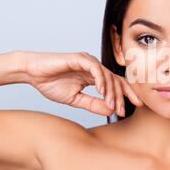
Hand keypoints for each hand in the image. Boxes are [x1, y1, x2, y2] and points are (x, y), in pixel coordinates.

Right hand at [22, 51, 142, 115]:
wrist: (32, 73)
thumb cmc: (51, 84)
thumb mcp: (75, 99)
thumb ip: (93, 104)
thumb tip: (110, 111)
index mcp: (95, 77)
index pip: (116, 85)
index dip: (127, 95)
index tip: (136, 107)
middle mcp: (94, 68)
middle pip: (116, 80)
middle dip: (122, 96)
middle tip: (123, 111)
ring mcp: (88, 61)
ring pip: (107, 75)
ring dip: (110, 91)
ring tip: (112, 105)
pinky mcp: (79, 58)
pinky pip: (95, 68)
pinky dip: (100, 79)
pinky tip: (102, 91)